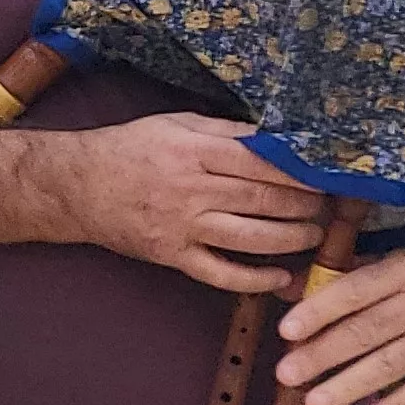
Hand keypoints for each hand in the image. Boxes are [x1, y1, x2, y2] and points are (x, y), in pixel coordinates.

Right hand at [61, 115, 324, 290]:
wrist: (75, 185)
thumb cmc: (129, 148)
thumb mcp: (176, 123)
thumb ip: (225, 130)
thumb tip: (277, 139)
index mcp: (193, 151)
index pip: (262, 163)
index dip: (301, 172)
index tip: (327, 175)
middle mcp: (190, 190)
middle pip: (263, 201)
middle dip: (304, 206)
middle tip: (328, 207)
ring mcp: (181, 227)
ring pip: (250, 238)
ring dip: (292, 239)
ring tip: (314, 235)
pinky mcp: (171, 256)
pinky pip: (221, 274)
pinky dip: (255, 280)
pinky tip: (281, 278)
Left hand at [274, 226, 404, 404]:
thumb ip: (356, 272)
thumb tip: (295, 286)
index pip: (356, 290)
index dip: (320, 311)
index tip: (287, 330)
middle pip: (368, 331)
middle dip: (323, 355)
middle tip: (285, 375)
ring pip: (393, 364)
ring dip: (350, 386)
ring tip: (313, 403)